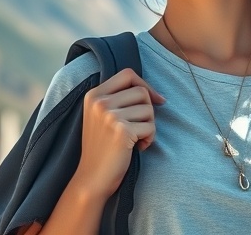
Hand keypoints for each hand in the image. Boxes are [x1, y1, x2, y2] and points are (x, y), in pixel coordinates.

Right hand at [75, 68, 164, 197]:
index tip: (156, 100)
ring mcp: (109, 116)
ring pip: (148, 109)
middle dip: (148, 110)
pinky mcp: (121, 131)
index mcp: (94, 95)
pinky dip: (149, 139)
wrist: (92, 178)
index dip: (145, 85)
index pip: (127, 74)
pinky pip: (150, 127)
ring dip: (149, 126)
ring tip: (137, 139)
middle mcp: (99, 102)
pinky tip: (138, 148)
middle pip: (141, 91)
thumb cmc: (103, 148)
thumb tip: (158, 96)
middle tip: (140, 128)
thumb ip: (120, 99)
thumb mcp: (103, 117)